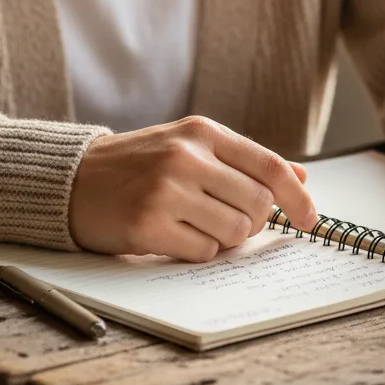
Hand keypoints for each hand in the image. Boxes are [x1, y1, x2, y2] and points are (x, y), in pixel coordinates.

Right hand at [68, 116, 317, 259]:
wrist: (73, 180)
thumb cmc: (140, 165)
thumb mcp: (191, 146)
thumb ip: (244, 160)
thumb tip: (300, 176)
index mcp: (202, 131)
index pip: (268, 165)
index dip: (297, 196)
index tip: (311, 218)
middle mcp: (186, 156)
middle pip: (257, 204)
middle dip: (252, 222)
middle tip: (228, 220)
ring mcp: (166, 190)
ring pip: (235, 232)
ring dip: (225, 238)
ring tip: (196, 225)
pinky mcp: (148, 225)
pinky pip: (204, 252)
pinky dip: (198, 251)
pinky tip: (174, 235)